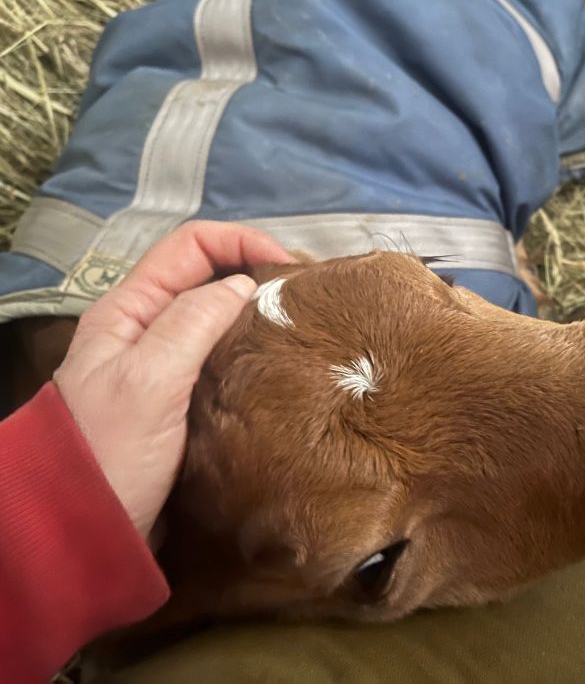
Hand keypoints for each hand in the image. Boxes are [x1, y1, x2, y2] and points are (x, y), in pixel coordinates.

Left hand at [53, 221, 294, 539]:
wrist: (85, 533)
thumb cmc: (111, 454)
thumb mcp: (148, 380)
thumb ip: (193, 322)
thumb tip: (244, 284)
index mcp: (128, 310)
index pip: (190, 245)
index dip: (242, 242)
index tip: (291, 268)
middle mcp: (146, 329)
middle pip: (207, 276)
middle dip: (257, 273)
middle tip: (308, 298)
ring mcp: (163, 366)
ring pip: (218, 317)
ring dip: (259, 313)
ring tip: (303, 328)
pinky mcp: (182, 401)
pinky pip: (223, 358)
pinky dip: (254, 350)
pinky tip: (281, 365)